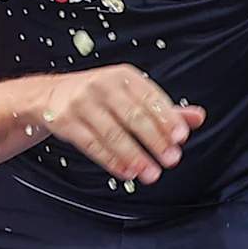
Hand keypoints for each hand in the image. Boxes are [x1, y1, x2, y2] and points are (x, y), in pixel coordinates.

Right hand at [31, 65, 202, 184]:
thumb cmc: (99, 96)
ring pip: (112, 133)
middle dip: (154, 140)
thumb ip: (164, 108)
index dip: (167, 119)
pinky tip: (126, 171)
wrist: (50, 94)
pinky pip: (92, 144)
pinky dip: (110, 160)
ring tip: (150, 172)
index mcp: (124, 76)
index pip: (150, 98)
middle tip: (171, 159)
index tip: (180, 137)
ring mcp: (82, 103)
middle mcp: (102, 86)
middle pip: (133, 116)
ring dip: (133, 155)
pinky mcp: (66, 121)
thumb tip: (197, 118)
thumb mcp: (131, 94)